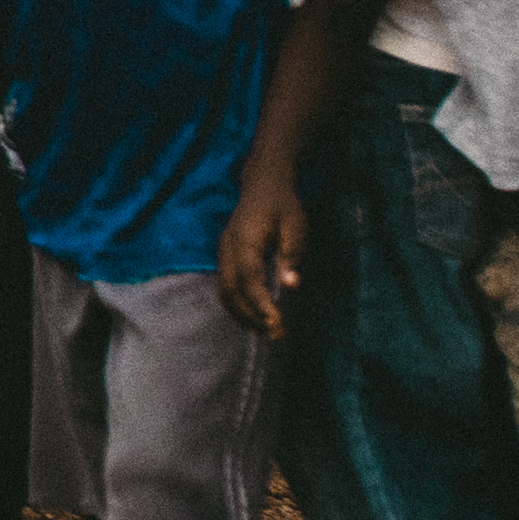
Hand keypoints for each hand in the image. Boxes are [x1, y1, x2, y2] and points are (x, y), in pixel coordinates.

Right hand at [218, 174, 310, 336]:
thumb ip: (291, 255)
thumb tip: (291, 285)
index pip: (250, 279)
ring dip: (241, 315)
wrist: (262, 185)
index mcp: (246, 241)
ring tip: (264, 332)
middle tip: (275, 334)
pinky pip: (225, 287)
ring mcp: (223, 253)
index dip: (261, 304)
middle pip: (232, 291)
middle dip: (251, 316)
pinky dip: (237, 306)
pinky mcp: (225, 257)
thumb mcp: (295, 227)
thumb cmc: (282, 206)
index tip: (277, 323)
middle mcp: (228, 249)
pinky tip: (253, 317)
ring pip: (224, 292)